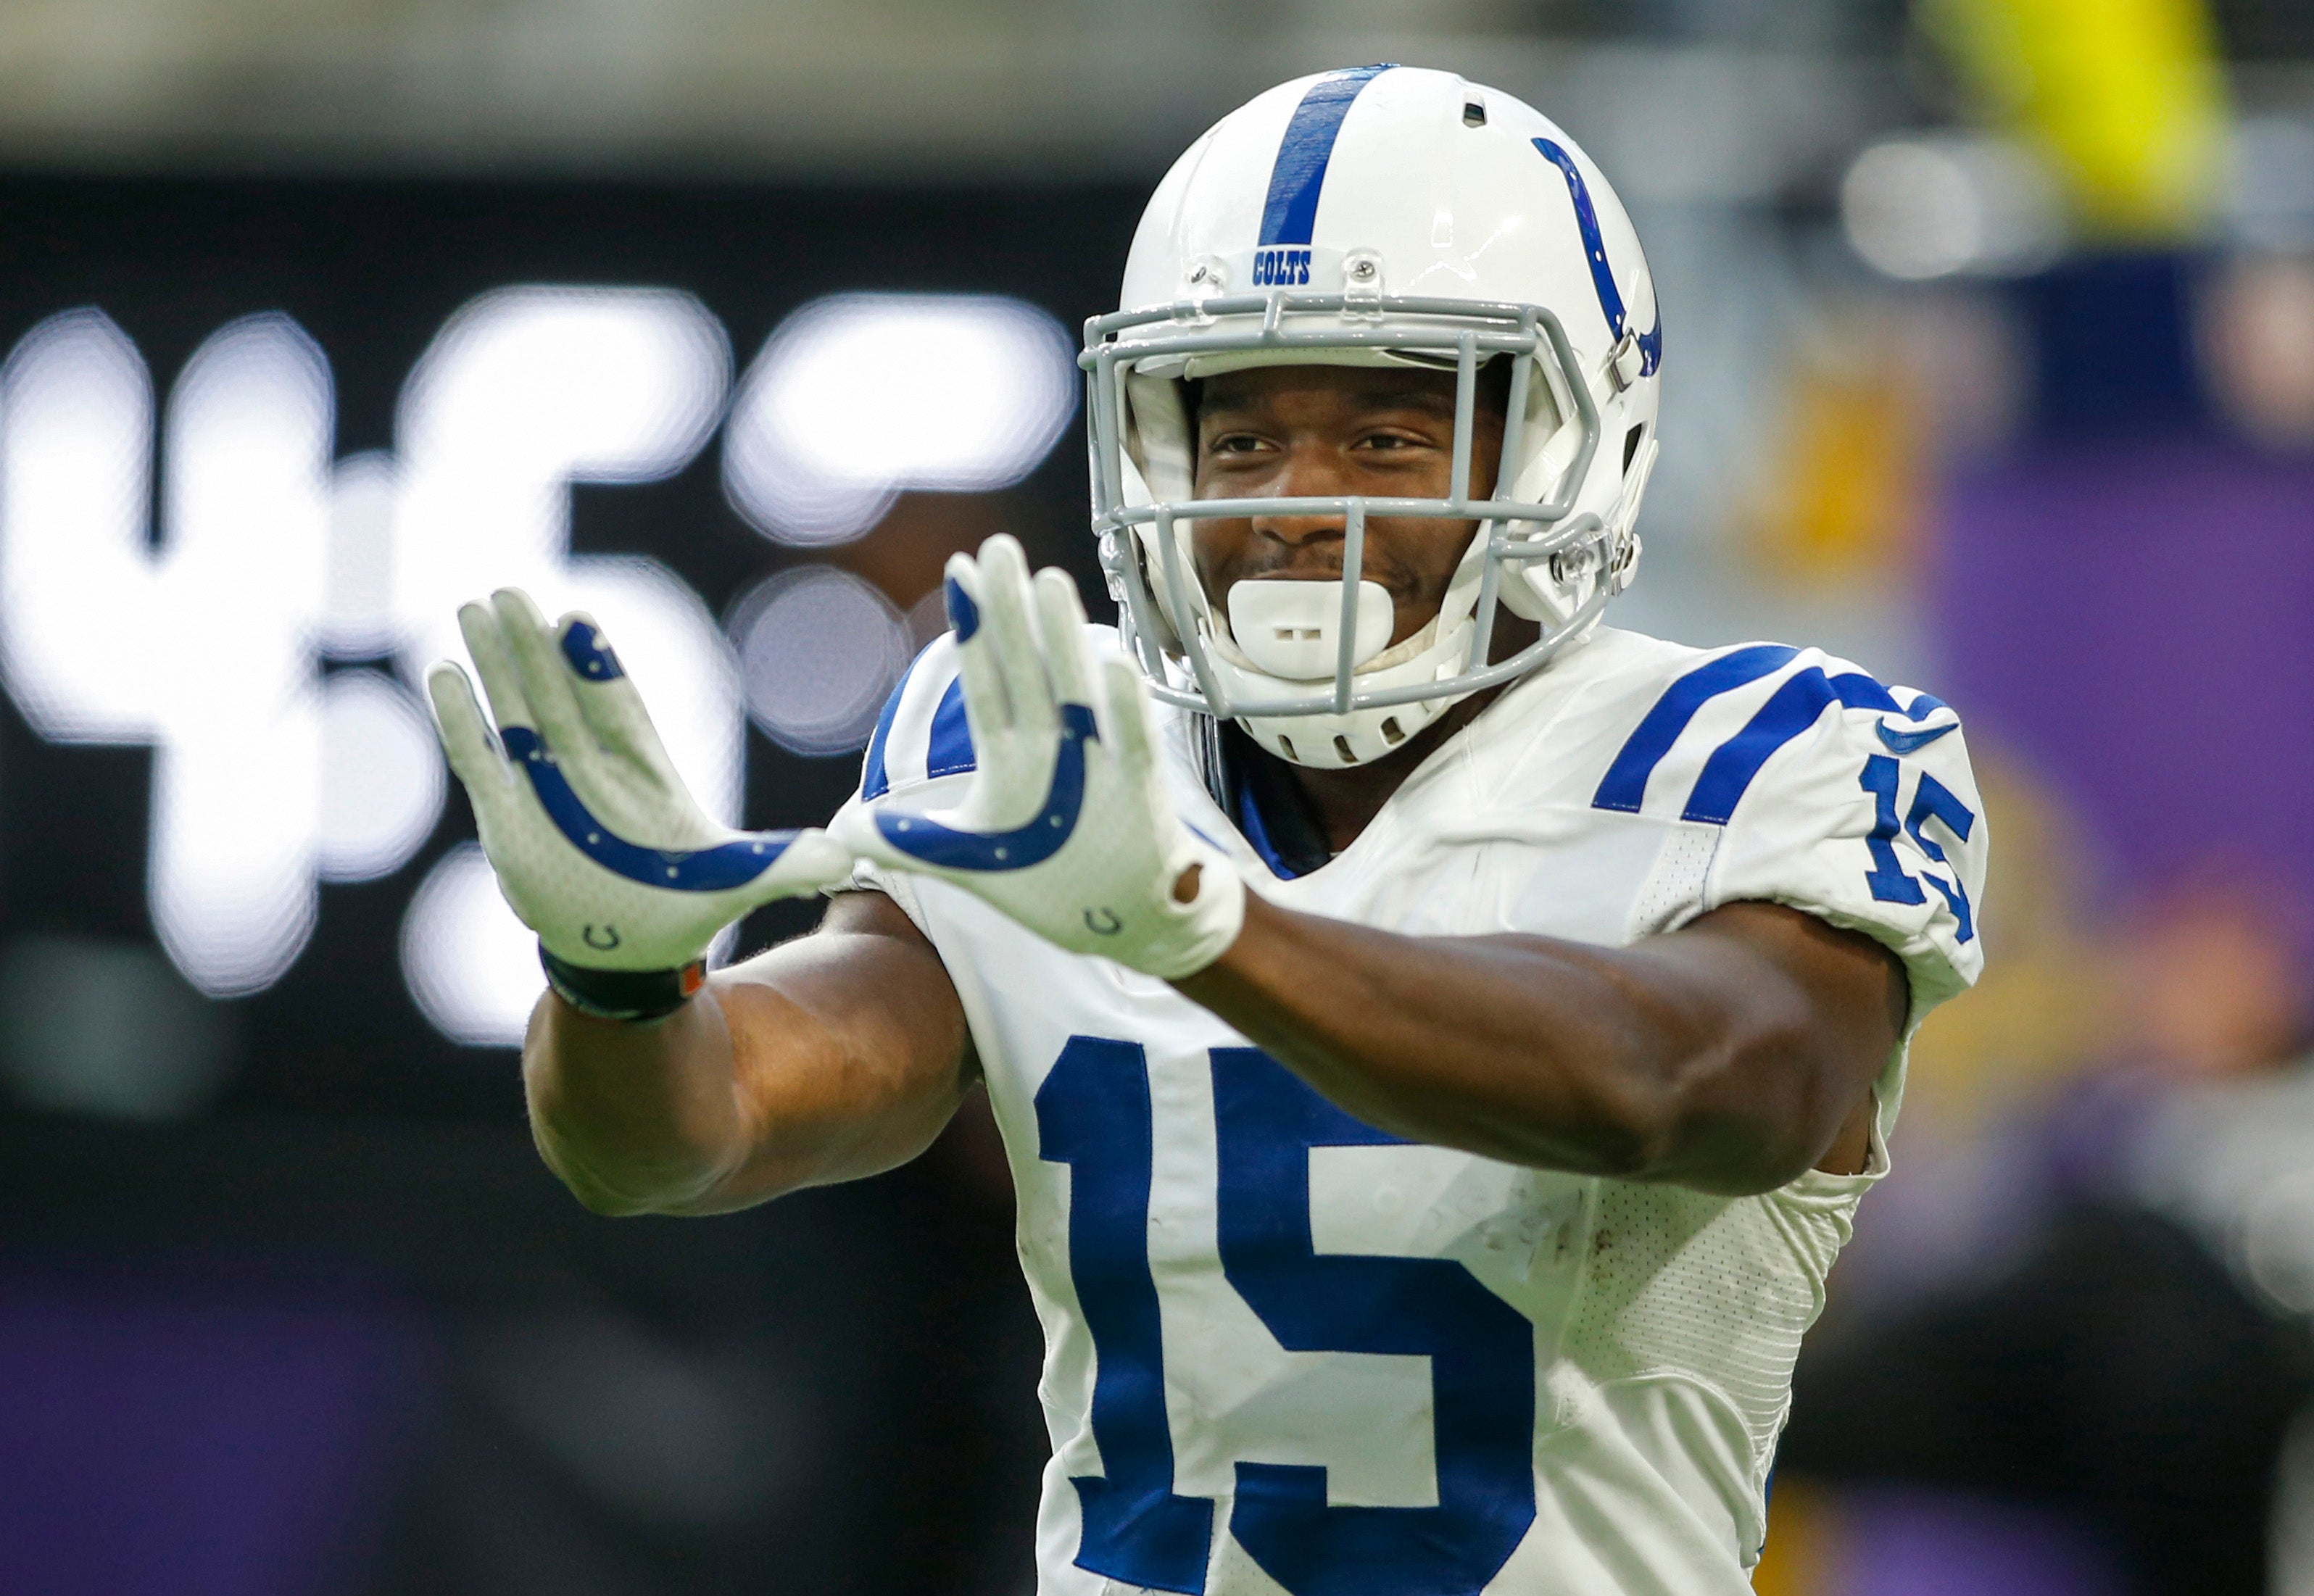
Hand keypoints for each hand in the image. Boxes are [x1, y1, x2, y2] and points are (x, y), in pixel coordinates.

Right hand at [427, 589, 852, 978]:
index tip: (577, 624)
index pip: (616, 706)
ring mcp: (545, 785)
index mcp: (644, 769)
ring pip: (516, 711)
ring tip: (475, 607)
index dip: (596, 668)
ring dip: (496, 665)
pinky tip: (444, 672)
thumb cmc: (683, 906)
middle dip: (533, 646)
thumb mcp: (739, 881)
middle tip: (512, 592)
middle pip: (558, 693)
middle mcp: (590, 765)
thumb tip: (845, 856)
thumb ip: (782, 863)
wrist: (628, 950)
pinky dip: (461, 720)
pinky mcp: (507, 815)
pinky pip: (478, 758)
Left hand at [832, 535, 1244, 979]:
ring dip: (1062, 642)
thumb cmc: (1052, 883)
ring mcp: (1096, 768)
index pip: (985, 679)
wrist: (1129, 921)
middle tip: (996, 544)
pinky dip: (1122, 711)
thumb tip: (839, 832)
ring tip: (1049, 581)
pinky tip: (1113, 665)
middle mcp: (1052, 749)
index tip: (958, 566)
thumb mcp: (972, 863)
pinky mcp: (1136, 798)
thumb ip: (910, 843)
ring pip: (1075, 693)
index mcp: (1010, 757)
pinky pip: (1130, 748)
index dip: (972, 625)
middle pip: (1026, 670)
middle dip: (1008, 611)